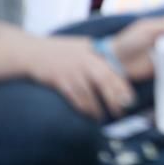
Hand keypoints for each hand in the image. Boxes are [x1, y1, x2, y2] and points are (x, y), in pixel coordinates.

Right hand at [20, 36, 134, 119]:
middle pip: (105, 81)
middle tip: (120, 112)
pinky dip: (83, 108)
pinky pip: (75, 98)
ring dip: (97, 108)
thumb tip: (116, 68)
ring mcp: (72, 71)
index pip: (113, 70)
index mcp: (94, 52)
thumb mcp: (82, 46)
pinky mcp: (60, 81)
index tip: (130, 100)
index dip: (123, 87)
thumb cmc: (60, 51)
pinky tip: (88, 115)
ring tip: (101, 118)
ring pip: (89, 93)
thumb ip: (98, 56)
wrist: (33, 52)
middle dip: (114, 99)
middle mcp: (85, 61)